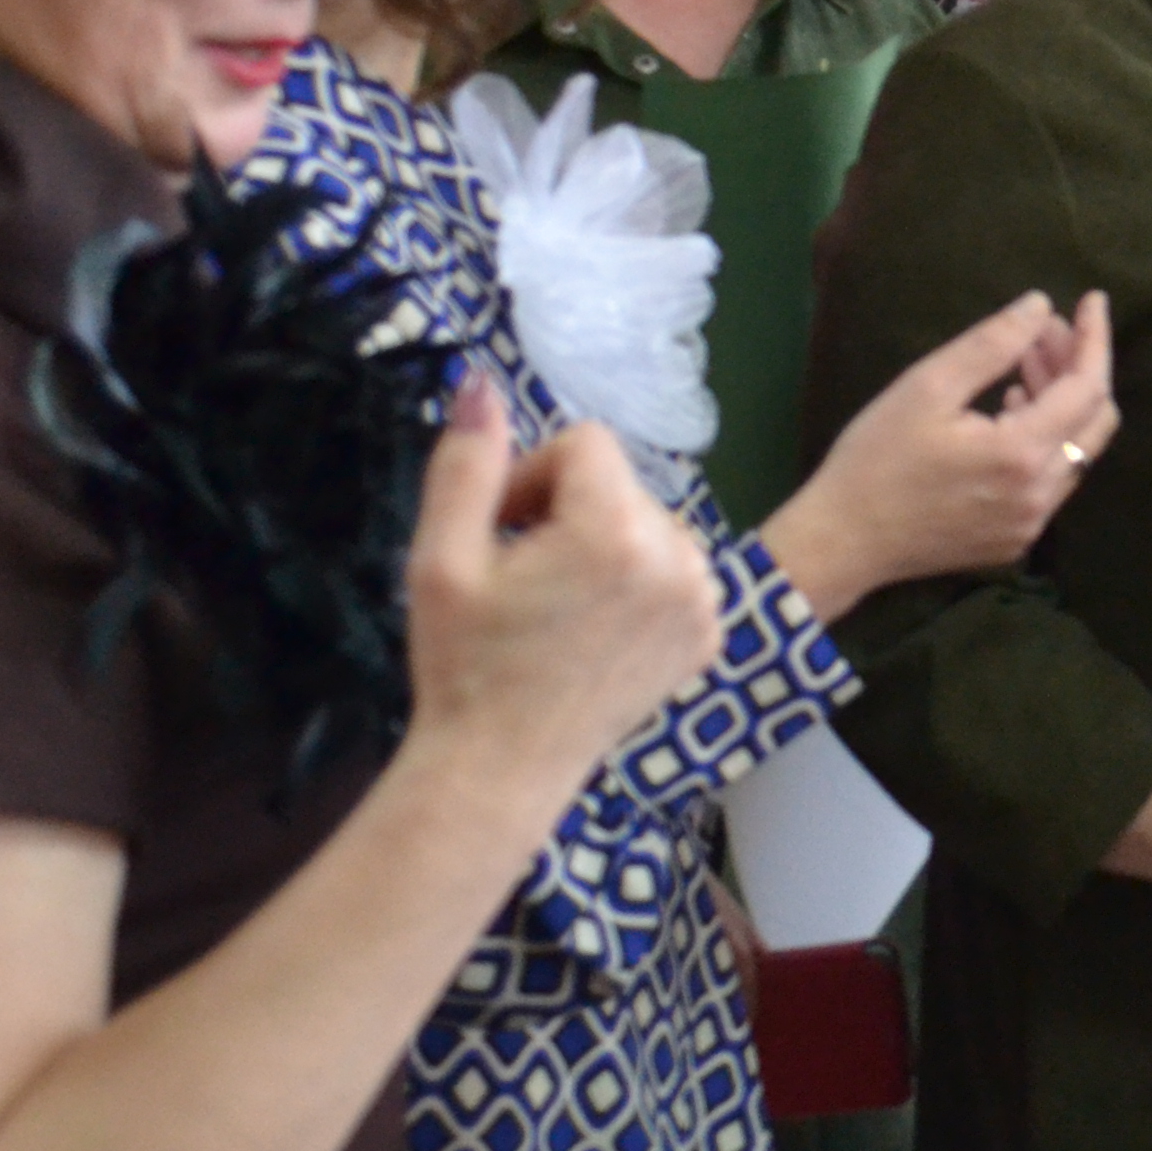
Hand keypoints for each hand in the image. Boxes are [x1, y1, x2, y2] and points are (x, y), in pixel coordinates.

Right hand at [402, 376, 720, 798]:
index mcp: (615, 531)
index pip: (585, 443)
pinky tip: (595, 631)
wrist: (502, 768)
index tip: (501, 533)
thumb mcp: (442, 558)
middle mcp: (678, 558)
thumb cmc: (464, 664)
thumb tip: (481, 381)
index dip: (531, 478)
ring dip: (604, 543)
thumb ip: (468, 463)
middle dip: (567, 511)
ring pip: (646, 520)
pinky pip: (674, 567)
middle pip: (618, 482)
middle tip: (523, 579)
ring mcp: (703, 600)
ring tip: (558, 608)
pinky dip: (638, 582)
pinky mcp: (710, 632)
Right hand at [763, 291, 1116, 615]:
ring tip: (1023, 364)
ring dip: (1061, 401)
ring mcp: (1031, 523)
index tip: (1091, 300)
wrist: (842, 541)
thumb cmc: (877, 458)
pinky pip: (1052, 479)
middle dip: (1079, 367)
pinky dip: (1045, 437)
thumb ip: (992, 343)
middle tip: (1043, 332)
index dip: (1093, 339)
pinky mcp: (1015, 538)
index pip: (1088, 387)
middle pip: (1096, 421)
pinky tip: (1008, 412)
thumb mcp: (928, 385)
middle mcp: (1041, 495)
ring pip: (1077, 451)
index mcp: (1023, 455)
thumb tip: (1040, 306)